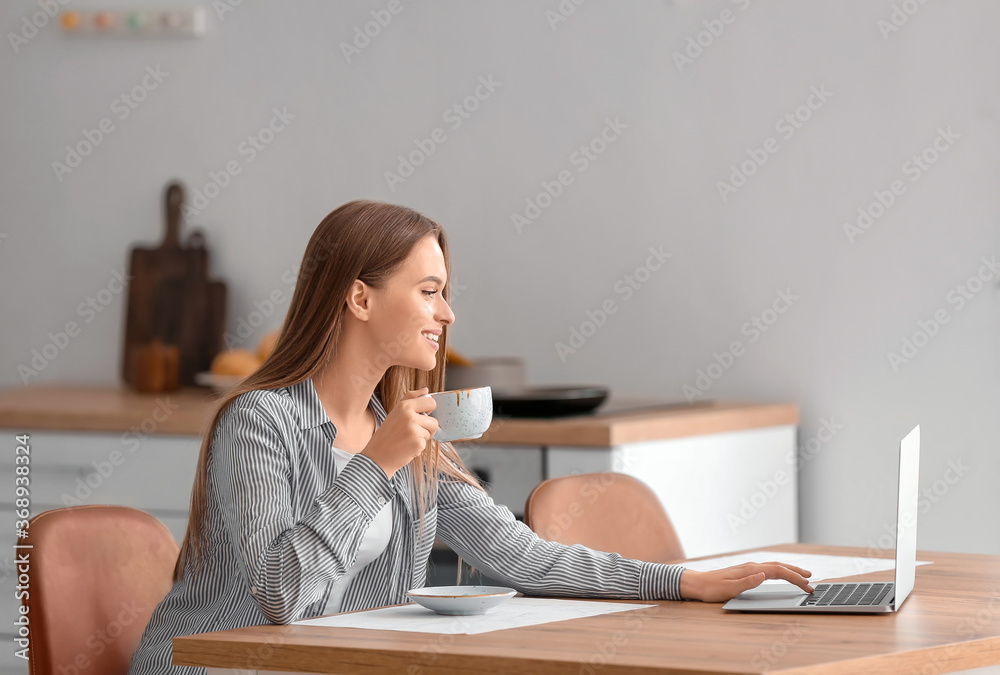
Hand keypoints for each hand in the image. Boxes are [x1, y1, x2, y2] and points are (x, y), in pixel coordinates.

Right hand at [361, 388, 436, 478]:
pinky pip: (426, 443)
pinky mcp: (417, 443)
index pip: (430, 402)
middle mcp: (409, 415)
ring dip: (422, 438)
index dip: (429, 411)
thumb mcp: (396, 412)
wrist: (377, 456)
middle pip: (434, 421)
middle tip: (414, 432)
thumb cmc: (387, 434)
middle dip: (428, 428)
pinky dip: (418, 447)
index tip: (421, 417)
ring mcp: (414, 429)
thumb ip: (411, 399)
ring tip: (407, 439)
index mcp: (404, 406)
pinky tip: (406, 447)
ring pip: (431, 432)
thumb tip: (426, 390)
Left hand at [679, 561, 813, 601]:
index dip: (794, 577)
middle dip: (796, 572)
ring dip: (789, 570)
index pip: (778, 571)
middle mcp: (751, 566)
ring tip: (801, 576)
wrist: (697, 584)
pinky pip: (767, 569)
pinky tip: (781, 575)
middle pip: (779, 566)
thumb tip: (763, 575)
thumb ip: (747, 583)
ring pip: (774, 567)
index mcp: (750, 570)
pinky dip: (779, 571)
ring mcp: (748, 568)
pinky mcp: (745, 572)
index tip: (807, 584)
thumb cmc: (711, 589)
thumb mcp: (728, 589)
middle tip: (811, 580)